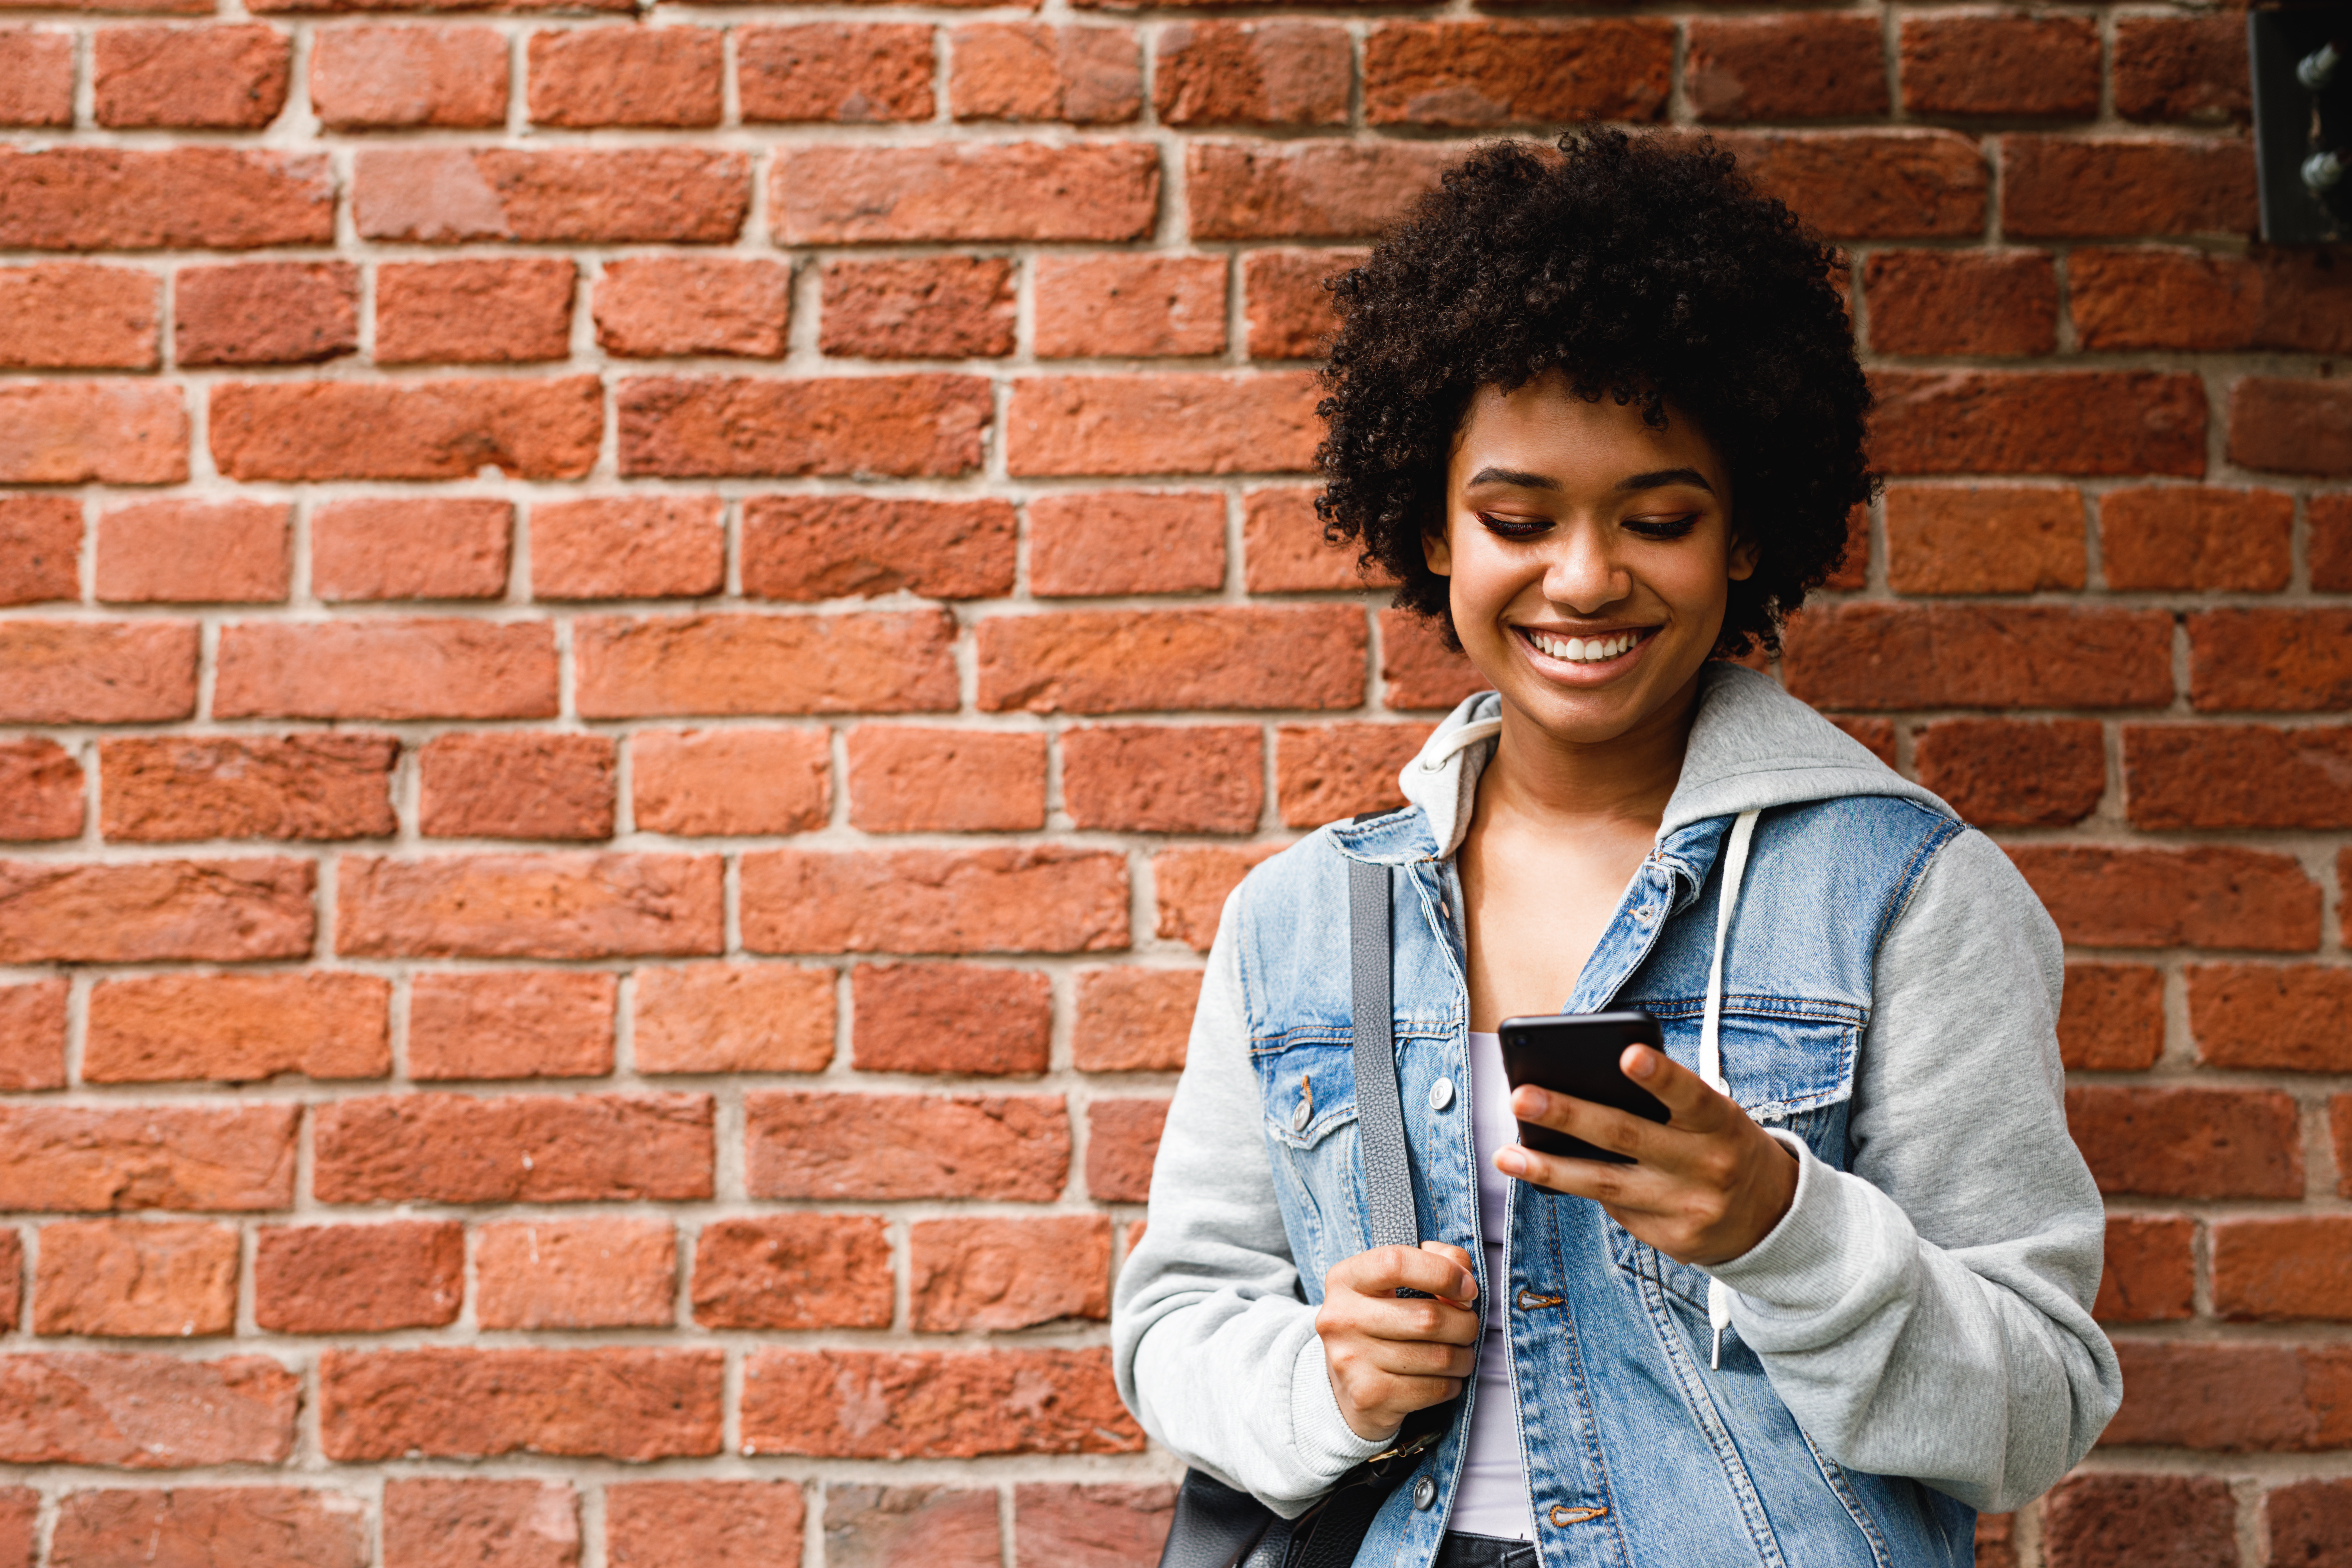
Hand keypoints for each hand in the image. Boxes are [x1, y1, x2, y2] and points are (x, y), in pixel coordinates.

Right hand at [1315, 1240, 1480, 1441]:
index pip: (1396, 1263)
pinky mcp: (1369, 1397)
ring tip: (1459, 1353)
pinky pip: (1435, 1389)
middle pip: (1428, 1318)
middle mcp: (1340, 1318)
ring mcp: (1351, 1361)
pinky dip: (1452, 1383)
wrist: (1347, 1386)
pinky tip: (1444, 1377)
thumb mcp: (1398, 1280)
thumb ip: (1437, 1260)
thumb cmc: (1384, 1319)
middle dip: (1464, 1323)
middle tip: (1467, 1326)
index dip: (1443, 1272)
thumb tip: (1465, 1282)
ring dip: (1463, 1356)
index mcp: (1345, 1279)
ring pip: (1439, 1357)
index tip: (1467, 1289)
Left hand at [1496, 1045, 1796, 1268]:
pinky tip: (1549, 1176)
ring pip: (1606, 1186)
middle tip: (1521, 1095)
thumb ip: (1664, 1103)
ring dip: (1549, 1170)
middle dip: (1569, 1115)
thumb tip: (1582, 1088)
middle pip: (1628, 1137)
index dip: (1660, 1076)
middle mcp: (1707, 1166)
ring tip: (1505, 1155)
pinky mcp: (1673, 1241)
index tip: (1626, 1054)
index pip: (1691, 1095)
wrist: (1772, 1217)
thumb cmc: (1723, 1144)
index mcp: (1722, 1123)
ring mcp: (1688, 1208)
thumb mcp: (1713, 1117)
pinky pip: (1617, 1212)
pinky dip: (1582, 1190)